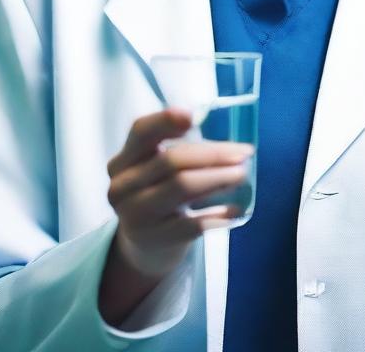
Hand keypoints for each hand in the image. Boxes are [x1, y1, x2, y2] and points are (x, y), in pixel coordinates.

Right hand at [105, 107, 253, 280]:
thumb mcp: (156, 171)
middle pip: (171, 159)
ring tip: (241, 173)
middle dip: (212, 153)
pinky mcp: (154, 241)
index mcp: (122, 161)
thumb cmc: (159, 195)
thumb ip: (179, 149)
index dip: (165, 121)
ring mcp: (135, 216)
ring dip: (218, 177)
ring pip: (182, 187)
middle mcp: (122, 187)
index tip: (194, 116)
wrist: (145, 248)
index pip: (140, 132)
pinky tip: (234, 210)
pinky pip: (192, 224)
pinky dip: (216, 215)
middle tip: (243, 152)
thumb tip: (227, 145)